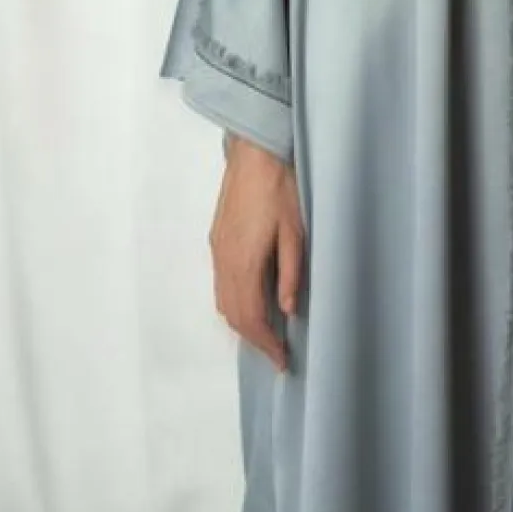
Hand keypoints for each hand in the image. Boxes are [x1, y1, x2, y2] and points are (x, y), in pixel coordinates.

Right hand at [210, 137, 304, 371]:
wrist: (254, 151)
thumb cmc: (280, 187)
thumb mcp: (295, 231)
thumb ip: (290, 273)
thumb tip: (287, 311)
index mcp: (243, 262)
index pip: (250, 317)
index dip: (266, 343)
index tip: (282, 360)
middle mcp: (223, 260)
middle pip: (232, 314)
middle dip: (253, 338)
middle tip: (277, 353)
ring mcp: (217, 249)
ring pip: (222, 300)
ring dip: (242, 321)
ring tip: (267, 333)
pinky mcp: (217, 238)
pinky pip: (220, 283)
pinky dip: (234, 302)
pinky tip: (252, 301)